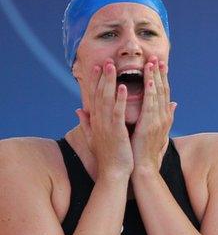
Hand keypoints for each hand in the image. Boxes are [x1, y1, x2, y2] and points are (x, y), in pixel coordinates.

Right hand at [76, 59, 133, 177]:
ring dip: (110, 82)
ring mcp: (106, 126)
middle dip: (102, 77)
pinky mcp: (116, 132)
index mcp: (96, 122)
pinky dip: (119, 99)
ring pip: (107, 100)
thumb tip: (78, 110)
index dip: (96, 82)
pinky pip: (117, 112)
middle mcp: (98, 122)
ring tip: (113, 67)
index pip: (95, 98)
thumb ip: (86, 123)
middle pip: (99, 95)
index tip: (98, 68)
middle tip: (106, 60)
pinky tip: (123, 87)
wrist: (114, 174)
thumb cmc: (107, 157)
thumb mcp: (94, 138)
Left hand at [130, 57, 176, 171]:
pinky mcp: (150, 125)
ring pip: (158, 95)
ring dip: (155, 78)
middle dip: (160, 74)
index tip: (159, 65)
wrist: (143, 168)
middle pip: (163, 91)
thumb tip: (174, 104)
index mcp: (163, 118)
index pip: (164, 94)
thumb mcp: (158, 132)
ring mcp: (158, 121)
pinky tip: (149, 81)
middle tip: (157, 57)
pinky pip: (151, 105)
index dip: (162, 79)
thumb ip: (166, 117)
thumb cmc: (146, 153)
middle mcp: (163, 117)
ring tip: (152, 63)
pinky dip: (151, 92)